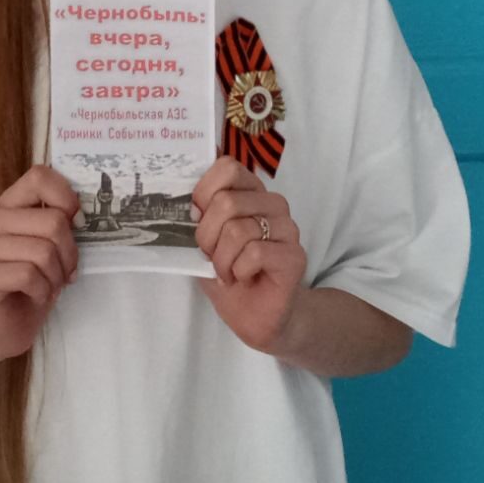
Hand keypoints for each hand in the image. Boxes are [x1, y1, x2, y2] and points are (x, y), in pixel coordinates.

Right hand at [0, 164, 80, 362]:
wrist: (8, 324)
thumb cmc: (37, 279)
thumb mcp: (54, 243)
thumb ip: (62, 220)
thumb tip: (79, 213)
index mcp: (10, 204)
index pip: (39, 176)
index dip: (66, 198)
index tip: (76, 222)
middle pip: (52, 221)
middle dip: (69, 252)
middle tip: (65, 270)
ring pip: (43, 251)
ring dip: (57, 275)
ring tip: (51, 284)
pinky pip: (28, 275)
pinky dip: (43, 290)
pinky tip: (36, 295)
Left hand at [193, 155, 306, 354]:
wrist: (257, 316)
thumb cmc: (229, 272)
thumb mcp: (205, 239)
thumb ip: (199, 213)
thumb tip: (189, 199)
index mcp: (251, 191)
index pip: (228, 167)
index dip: (204, 191)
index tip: (197, 217)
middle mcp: (273, 204)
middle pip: (226, 202)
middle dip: (206, 235)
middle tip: (210, 255)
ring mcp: (287, 228)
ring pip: (238, 230)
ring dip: (221, 259)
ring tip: (226, 271)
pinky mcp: (294, 256)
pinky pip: (254, 253)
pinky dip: (237, 270)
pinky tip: (241, 278)